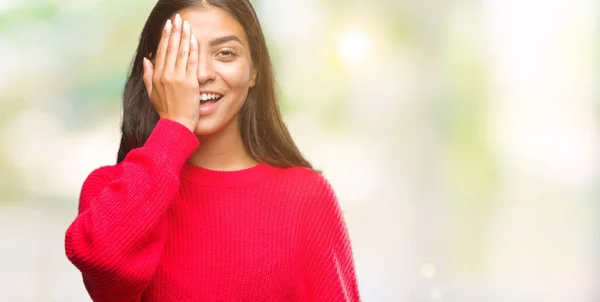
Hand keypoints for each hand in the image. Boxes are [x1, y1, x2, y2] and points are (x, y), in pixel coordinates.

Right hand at [142, 13, 198, 131]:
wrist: (176, 125)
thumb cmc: (166, 111)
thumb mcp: (152, 93)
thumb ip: (148, 76)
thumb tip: (146, 60)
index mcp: (156, 76)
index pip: (161, 51)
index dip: (165, 37)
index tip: (168, 25)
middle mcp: (165, 75)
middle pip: (170, 48)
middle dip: (174, 31)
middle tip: (177, 18)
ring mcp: (177, 78)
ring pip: (181, 52)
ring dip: (184, 36)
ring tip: (186, 24)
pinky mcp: (189, 82)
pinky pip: (191, 62)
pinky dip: (192, 50)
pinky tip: (193, 39)